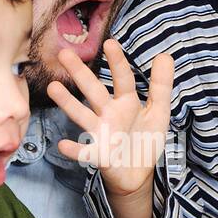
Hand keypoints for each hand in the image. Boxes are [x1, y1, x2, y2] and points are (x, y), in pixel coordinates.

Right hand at [46, 40, 174, 199]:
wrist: (138, 174)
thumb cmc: (145, 139)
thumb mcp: (159, 111)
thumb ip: (161, 85)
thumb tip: (164, 55)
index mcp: (126, 102)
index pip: (123, 79)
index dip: (118, 62)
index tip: (109, 43)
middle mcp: (109, 114)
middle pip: (94, 91)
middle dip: (81, 73)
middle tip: (64, 53)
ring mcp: (102, 133)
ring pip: (83, 116)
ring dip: (68, 103)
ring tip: (53, 88)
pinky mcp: (99, 155)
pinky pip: (85, 153)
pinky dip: (75, 150)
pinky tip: (63, 144)